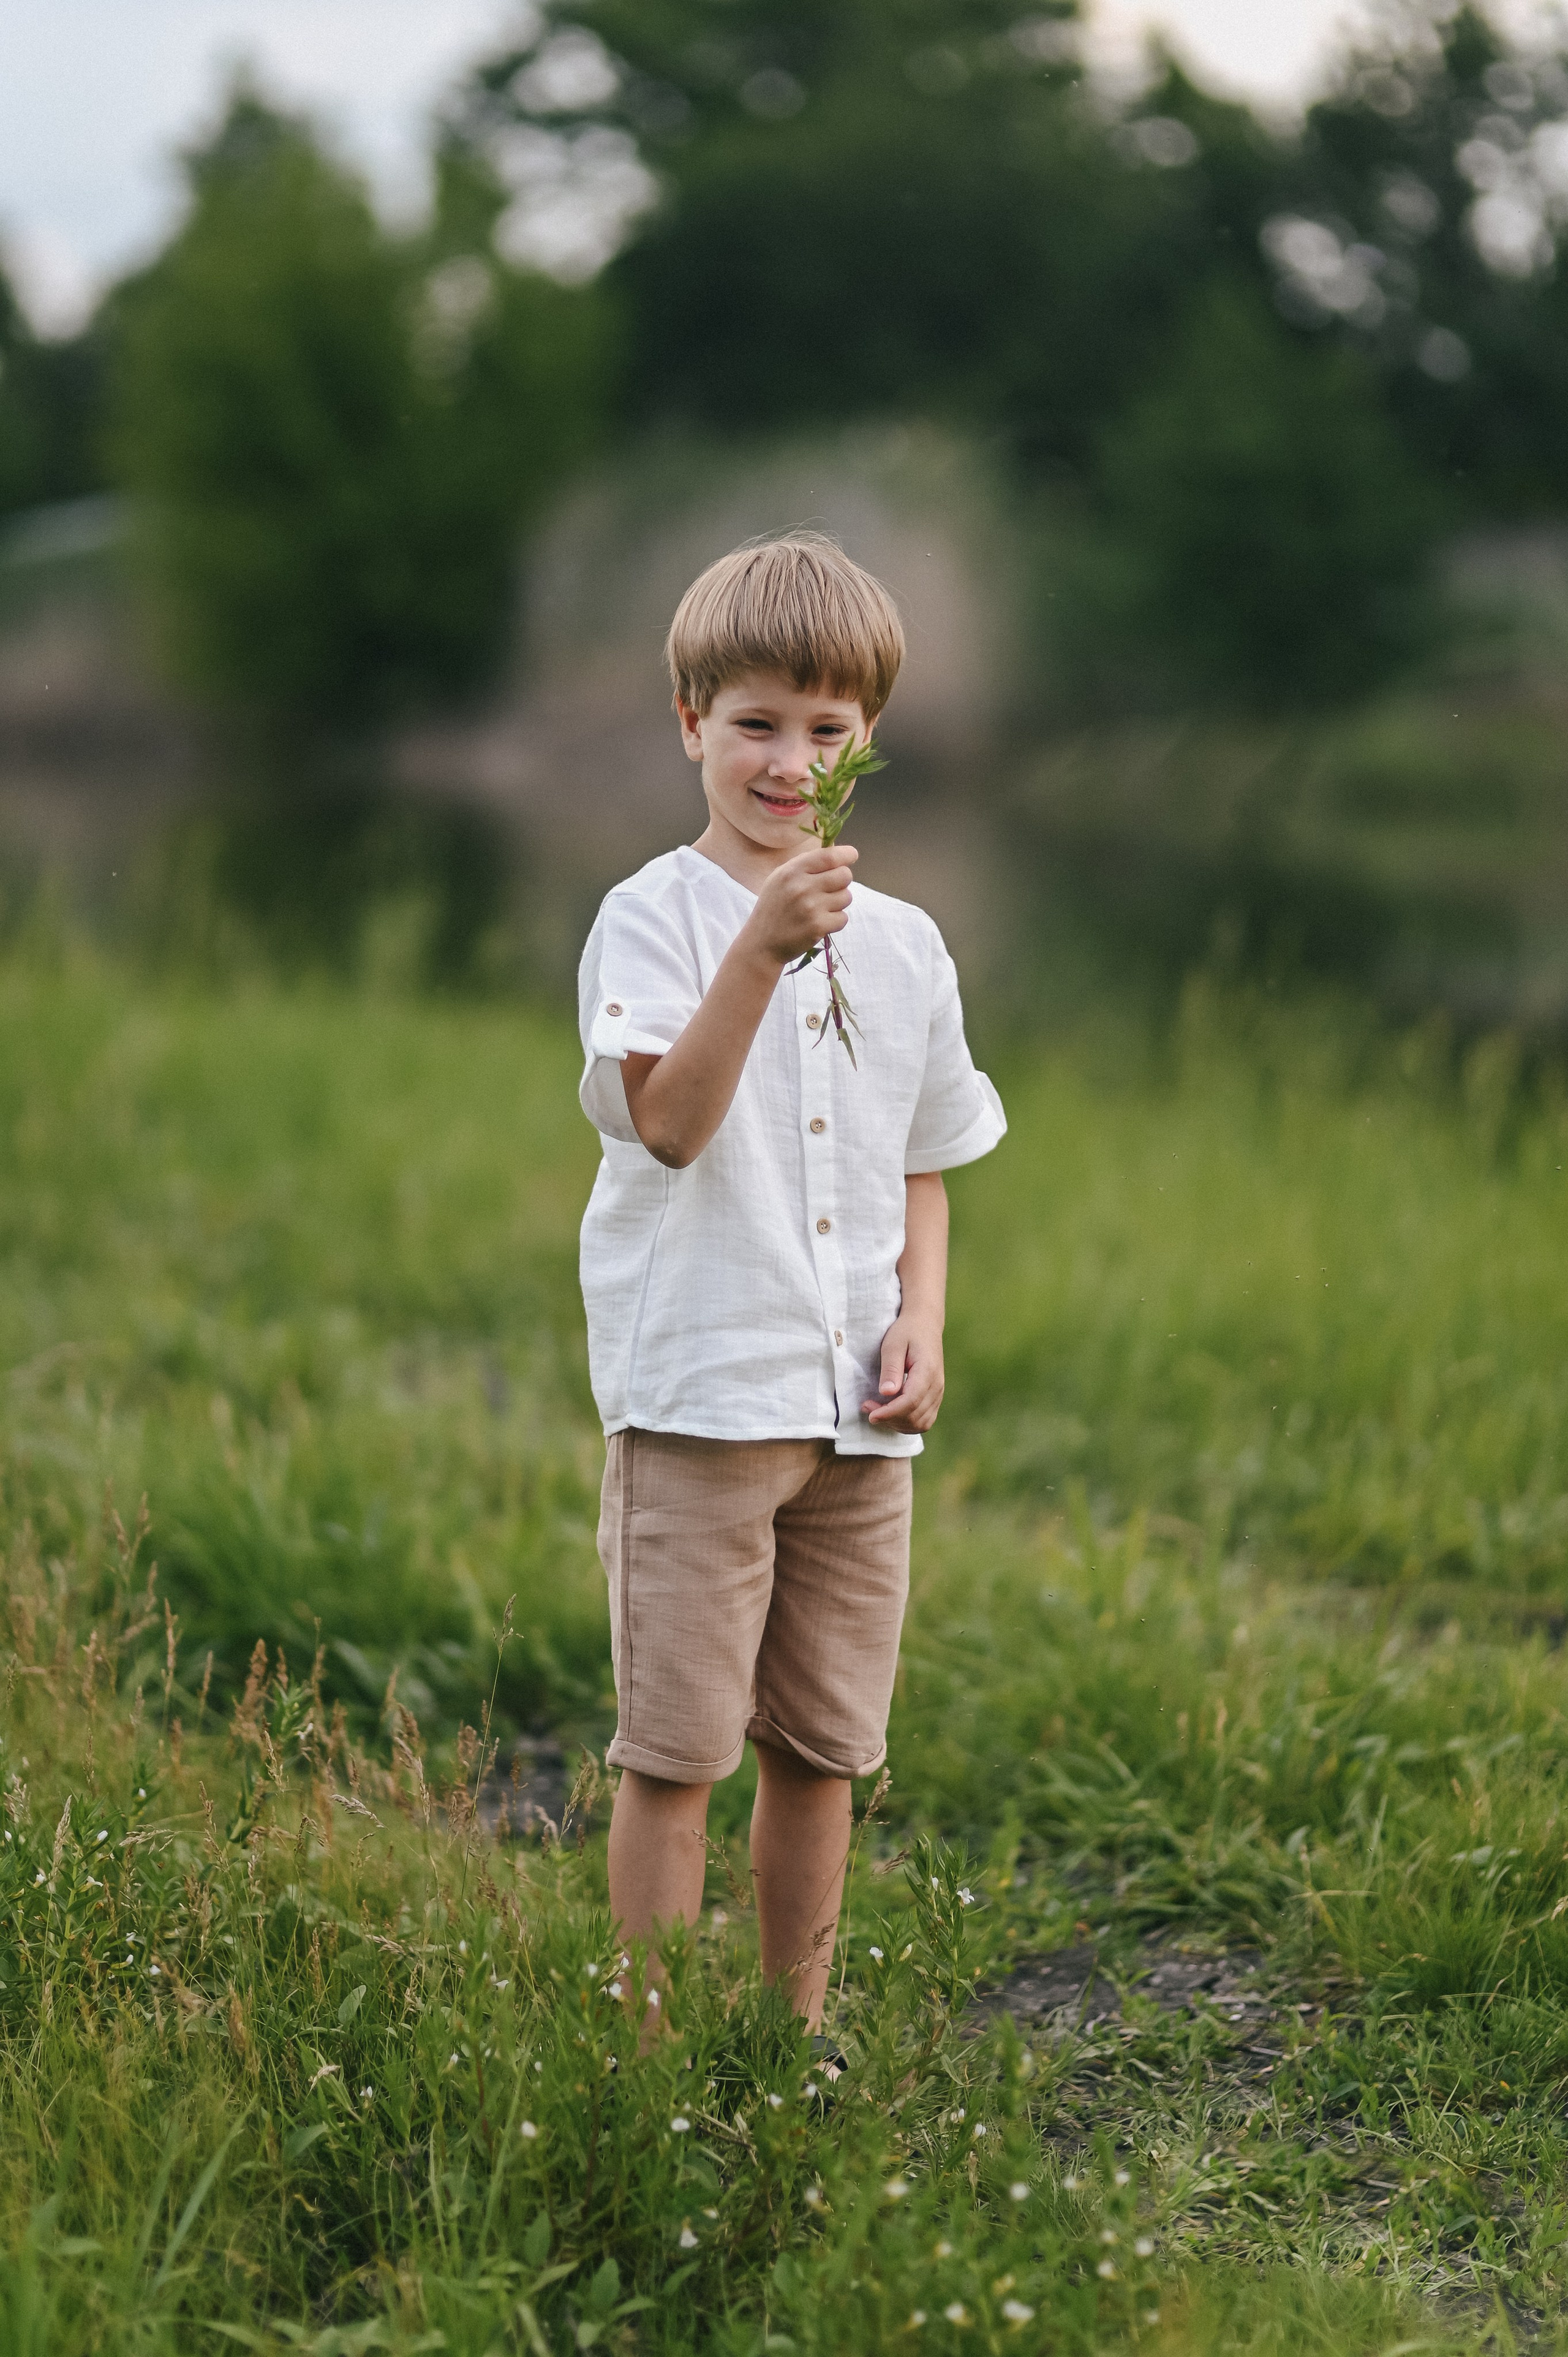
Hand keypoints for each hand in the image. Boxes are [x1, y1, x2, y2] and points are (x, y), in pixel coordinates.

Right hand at [745, 843, 858, 965]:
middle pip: (844, 875)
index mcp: (792, 871)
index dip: (846, 855)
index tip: (851, 856)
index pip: (829, 856)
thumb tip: (835, 855)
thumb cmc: (774, 908)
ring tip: (821, 908)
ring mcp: (811, 908)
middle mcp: (802, 887)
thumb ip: (805, 865)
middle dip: (842, 881)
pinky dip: (835, 921)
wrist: (761, 943)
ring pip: (847, 897)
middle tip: (830, 890)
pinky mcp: (818, 927)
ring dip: (839, 903)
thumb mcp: (779, 879)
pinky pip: (843, 918)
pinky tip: (820, 922)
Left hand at [863, 1313, 944, 1432]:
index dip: (889, 1413)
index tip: (870, 1413)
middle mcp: (937, 1386)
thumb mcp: (893, 1344)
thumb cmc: (907, 1331)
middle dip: (889, 1418)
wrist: (925, 1324)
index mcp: (927, 1371)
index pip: (910, 1401)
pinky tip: (890, 1413)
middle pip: (915, 1416)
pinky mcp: (935, 1397)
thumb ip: (891, 1368)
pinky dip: (906, 1423)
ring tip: (877, 1411)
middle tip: (867, 1407)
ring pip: (920, 1423)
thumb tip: (886, 1393)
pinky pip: (924, 1421)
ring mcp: (938, 1393)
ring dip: (897, 1424)